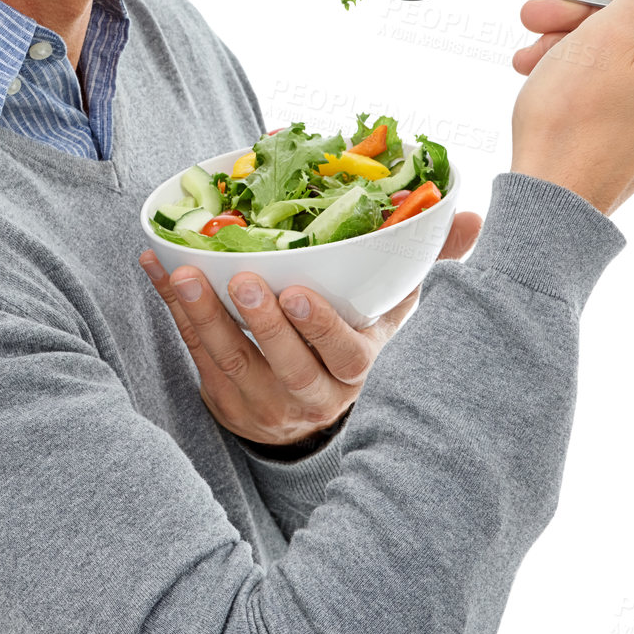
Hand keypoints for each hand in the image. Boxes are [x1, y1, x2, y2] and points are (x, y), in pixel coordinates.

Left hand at [139, 212, 481, 448]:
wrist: (304, 414)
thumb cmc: (350, 342)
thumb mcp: (392, 313)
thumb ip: (427, 263)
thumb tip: (475, 218)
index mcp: (357, 368)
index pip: (344, 354)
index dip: (320, 328)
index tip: (297, 294)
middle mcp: (312, 393)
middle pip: (284, 363)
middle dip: (261, 322)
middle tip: (241, 279)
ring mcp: (263, 401)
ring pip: (230, 360)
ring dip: (202, 314)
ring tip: (182, 274)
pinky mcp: (223, 399)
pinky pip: (194, 353)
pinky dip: (173, 311)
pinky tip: (157, 270)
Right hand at [510, 0, 633, 217]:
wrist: (554, 199)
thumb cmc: (573, 119)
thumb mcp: (605, 35)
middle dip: (589, 13)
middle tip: (538, 14)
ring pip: (632, 54)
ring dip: (578, 43)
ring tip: (529, 53)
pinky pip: (627, 86)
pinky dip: (588, 73)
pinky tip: (543, 75)